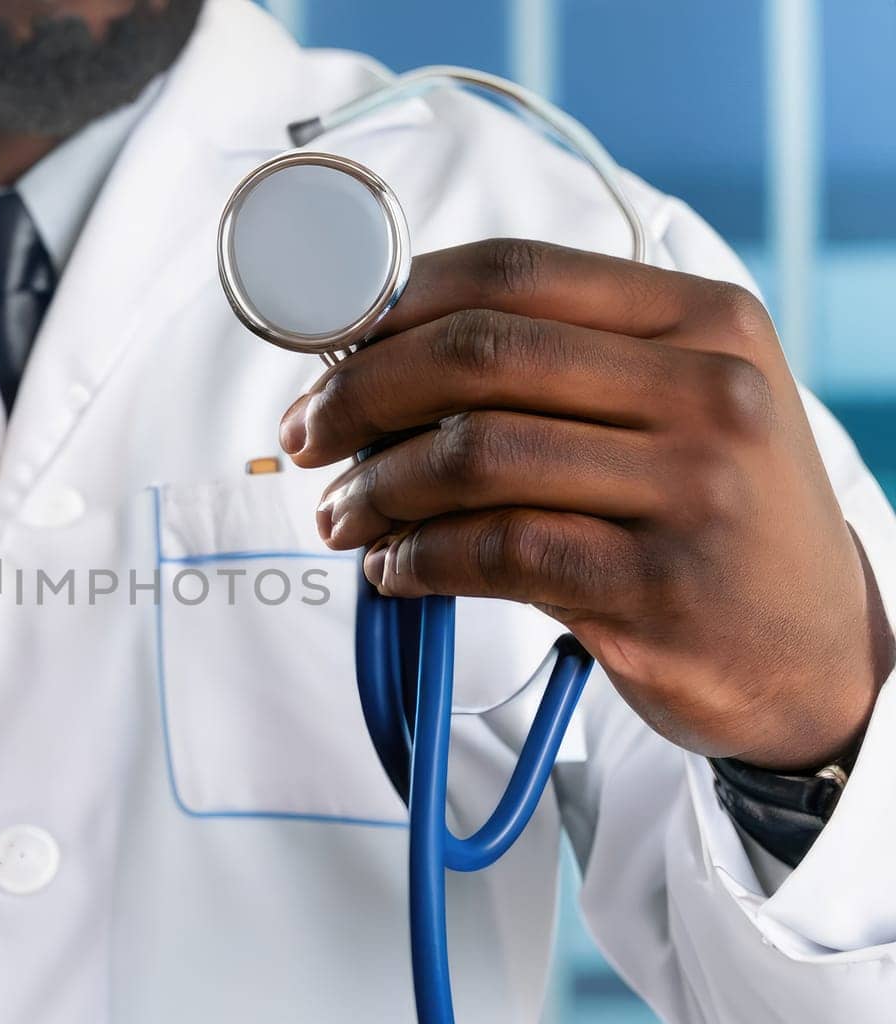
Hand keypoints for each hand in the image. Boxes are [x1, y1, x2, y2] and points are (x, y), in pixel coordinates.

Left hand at [281, 238, 891, 767]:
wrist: (817, 653)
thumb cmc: (710, 518)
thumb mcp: (668, 411)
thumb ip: (549, 370)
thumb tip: (369, 361)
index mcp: (700, 318)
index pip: (512, 270)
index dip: (392, 302)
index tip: (325, 345)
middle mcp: (706, 389)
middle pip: (478, 354)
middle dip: (360, 393)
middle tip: (305, 436)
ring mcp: (691, 488)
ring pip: (474, 456)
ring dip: (375, 489)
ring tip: (340, 517)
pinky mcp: (659, 586)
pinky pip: (494, 552)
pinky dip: (416, 560)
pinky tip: (394, 572)